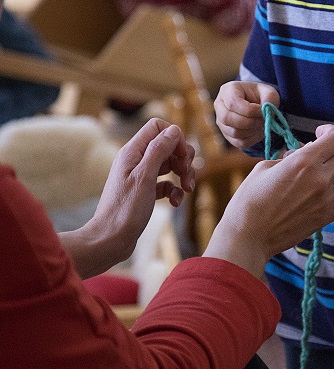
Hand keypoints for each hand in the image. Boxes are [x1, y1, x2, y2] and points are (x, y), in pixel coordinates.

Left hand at [61, 119, 194, 277]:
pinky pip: (166, 184)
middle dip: (183, 158)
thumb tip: (173, 130)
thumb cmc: (125, 210)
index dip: (175, 138)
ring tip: (187, 189)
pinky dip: (174, 191)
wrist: (110, 240)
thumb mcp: (145, 177)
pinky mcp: (145, 192)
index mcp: (132, 152)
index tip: (182, 156)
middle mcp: (136, 161)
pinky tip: (175, 203)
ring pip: (169, 165)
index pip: (158, 127)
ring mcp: (140, 177)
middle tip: (186, 174)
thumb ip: (158, 151)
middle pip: (167, 145)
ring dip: (183, 175)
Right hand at [204, 124, 333, 278]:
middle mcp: (320, 177)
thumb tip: (300, 153)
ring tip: (331, 169)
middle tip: (324, 151)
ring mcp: (326, 198)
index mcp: (303, 161)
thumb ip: (288, 156)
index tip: (320, 134)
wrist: (248, 235)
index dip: (330, 131)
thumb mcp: (264, 167)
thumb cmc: (249, 200)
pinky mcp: (327, 217)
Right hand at [214, 81, 279, 148]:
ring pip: (234, 132)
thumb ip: (270, 98)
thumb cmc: (261, 96)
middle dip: (250, 122)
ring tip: (261, 123)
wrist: (256, 105)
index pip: (233, 103)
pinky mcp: (227, 135)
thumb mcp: (268, 92)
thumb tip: (266, 110)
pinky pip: (239, 142)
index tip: (263, 111)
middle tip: (263, 120)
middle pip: (227, 118)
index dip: (250, 110)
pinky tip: (257, 130)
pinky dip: (252, 138)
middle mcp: (219, 106)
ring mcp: (221, 122)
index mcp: (227, 90)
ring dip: (252, 130)